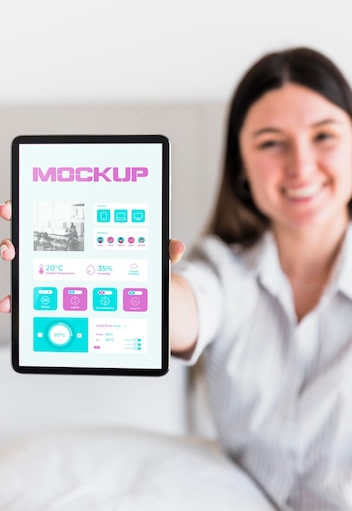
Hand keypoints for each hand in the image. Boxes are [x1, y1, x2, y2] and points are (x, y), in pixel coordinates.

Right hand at [0, 206, 184, 313]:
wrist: (138, 298)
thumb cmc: (137, 267)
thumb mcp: (150, 256)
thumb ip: (160, 248)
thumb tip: (176, 249)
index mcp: (81, 233)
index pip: (49, 213)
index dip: (26, 205)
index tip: (12, 205)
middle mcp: (60, 250)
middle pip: (28, 237)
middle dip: (13, 235)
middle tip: (13, 241)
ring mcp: (52, 274)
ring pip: (23, 266)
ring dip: (11, 260)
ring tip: (11, 258)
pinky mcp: (51, 299)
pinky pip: (29, 299)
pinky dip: (17, 301)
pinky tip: (11, 305)